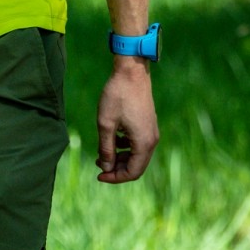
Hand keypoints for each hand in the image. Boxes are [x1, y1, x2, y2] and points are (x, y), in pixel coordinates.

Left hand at [95, 58, 157, 182]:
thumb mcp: (106, 124)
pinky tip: (113, 139)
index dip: (115, 177)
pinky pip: (138, 144)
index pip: (132, 172)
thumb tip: (106, 168)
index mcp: (143, 143)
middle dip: (117, 168)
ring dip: (120, 158)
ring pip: (137, 155)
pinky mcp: (148, 124)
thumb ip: (106, 149)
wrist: (131, 71)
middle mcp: (151, 140)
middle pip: (136, 166)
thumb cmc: (117, 95)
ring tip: (102, 153)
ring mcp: (151, 131)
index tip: (99, 175)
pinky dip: (125, 147)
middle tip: (98, 163)